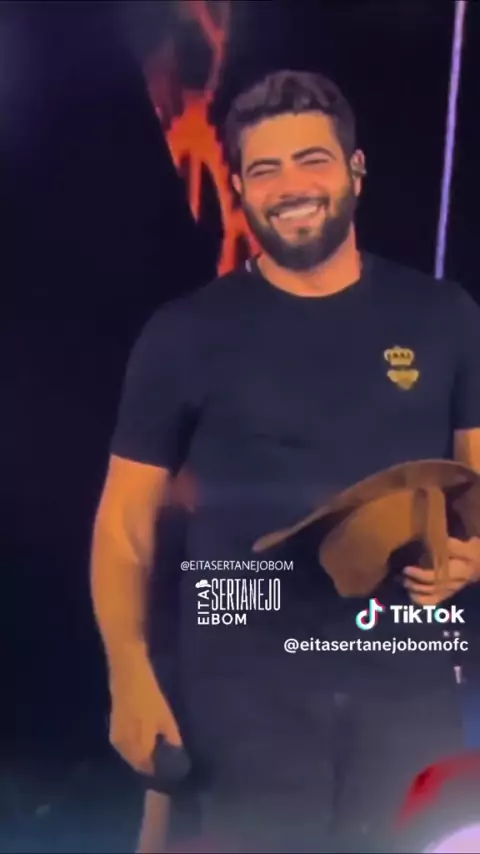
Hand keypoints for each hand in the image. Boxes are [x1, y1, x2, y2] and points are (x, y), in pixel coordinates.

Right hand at [109, 654, 181, 774]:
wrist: (127, 674)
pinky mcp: (113, 731)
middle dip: (151, 765)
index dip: (159, 771)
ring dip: (143, 757)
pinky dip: (135, 749)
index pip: (148, 769)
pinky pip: (126, 749)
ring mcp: (116, 739)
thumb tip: (177, 756)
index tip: (171, 769)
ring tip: (158, 749)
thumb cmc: (149, 694)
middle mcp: (123, 747)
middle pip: (138, 765)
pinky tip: (146, 741)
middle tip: (166, 760)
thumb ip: (171, 740)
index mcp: (137, 745)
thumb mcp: (165, 718)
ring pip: (131, 757)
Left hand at [403, 536, 479, 605]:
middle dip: (414, 583)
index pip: (435, 576)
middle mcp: (453, 584)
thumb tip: (440, 542)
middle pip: (430, 587)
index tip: (406, 569)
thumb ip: (455, 546)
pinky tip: (412, 596)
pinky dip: (422, 601)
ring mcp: (450, 591)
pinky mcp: (448, 593)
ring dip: (416, 591)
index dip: (419, 574)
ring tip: (405, 583)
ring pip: (431, 595)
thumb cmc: (475, 554)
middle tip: (402, 575)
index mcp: (457, 572)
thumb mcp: (469, 547)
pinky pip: (434, 601)